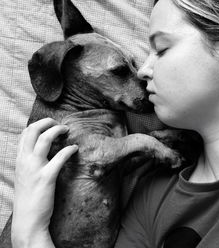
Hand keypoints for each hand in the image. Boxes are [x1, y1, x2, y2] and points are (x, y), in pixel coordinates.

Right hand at [11, 118, 77, 247]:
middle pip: (33, 129)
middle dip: (48, 122)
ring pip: (45, 138)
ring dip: (59, 130)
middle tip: (60, 125)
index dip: (39, 124)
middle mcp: (24, 161)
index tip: (51, 125)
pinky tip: (75, 149)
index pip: (25, 132)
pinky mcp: (46, 178)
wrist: (27, 221)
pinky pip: (60, 157)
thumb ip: (30, 161)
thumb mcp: (24, 175)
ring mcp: (35, 168)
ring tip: (68, 130)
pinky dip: (69, 149)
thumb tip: (42, 149)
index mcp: (19, 159)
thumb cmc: (29, 197)